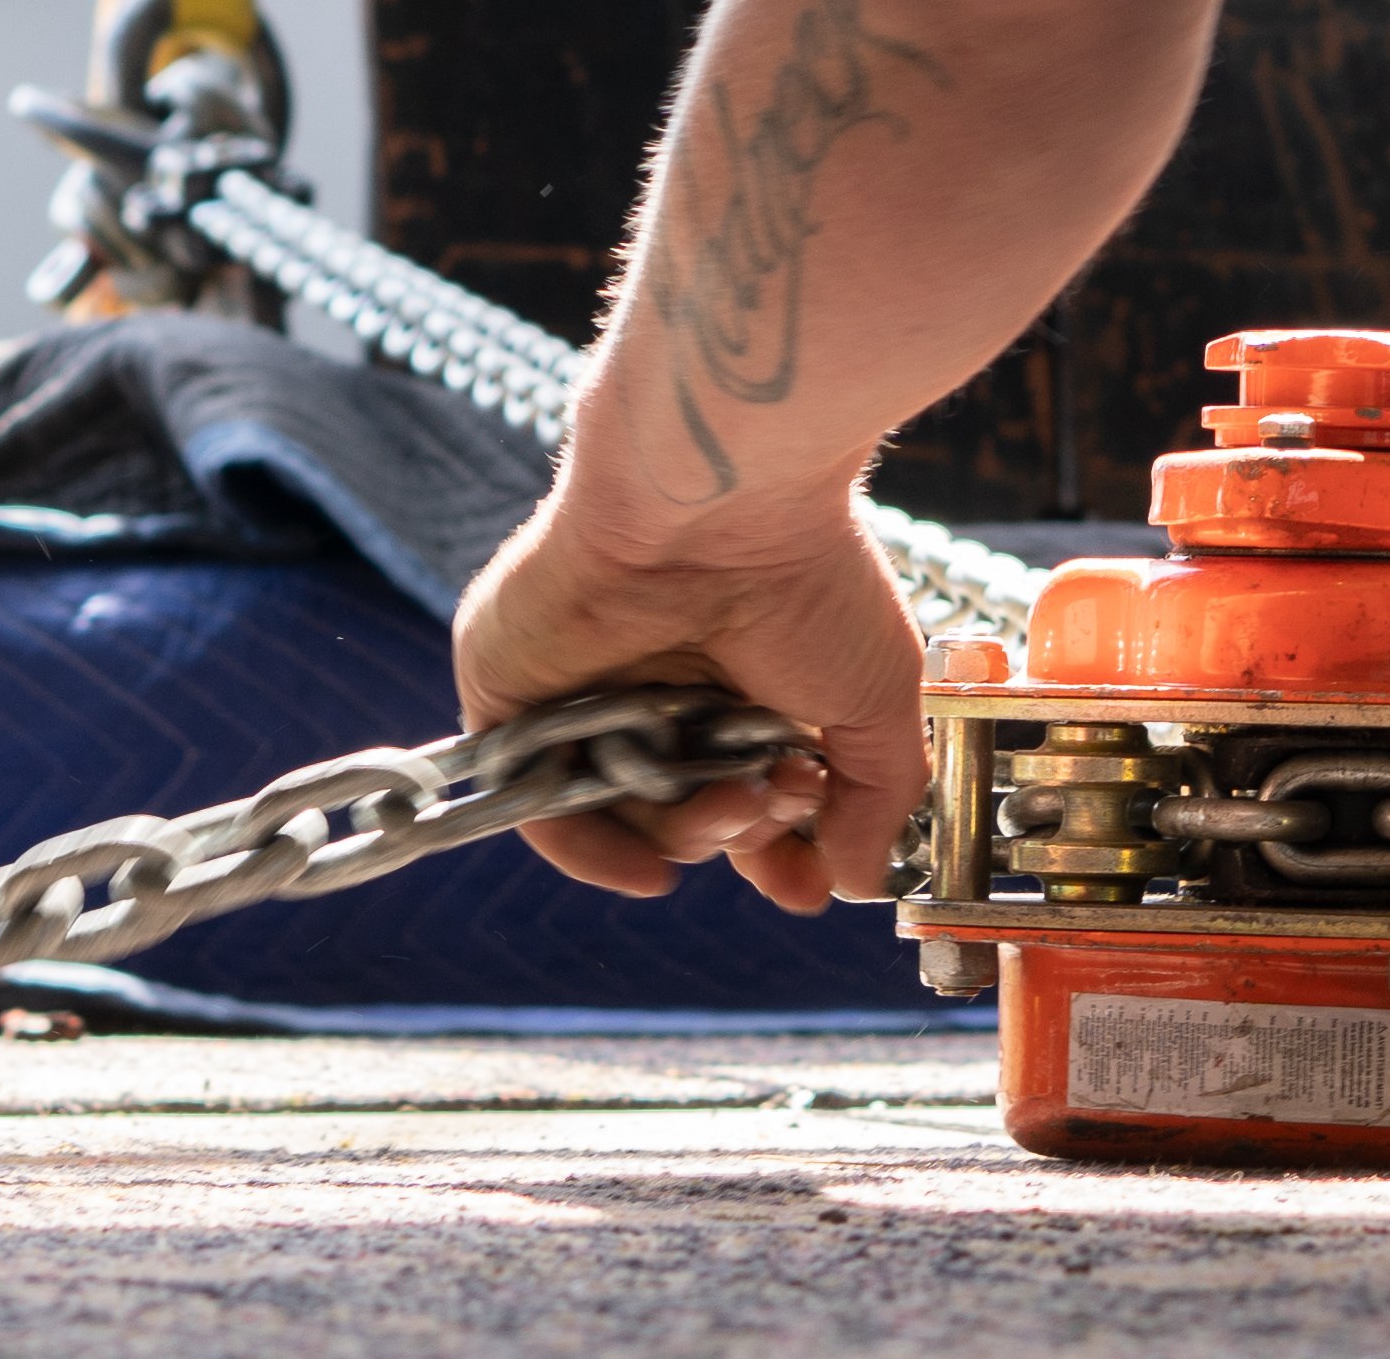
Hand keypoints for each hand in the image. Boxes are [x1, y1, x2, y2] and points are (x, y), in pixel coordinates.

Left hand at [448, 479, 930, 912]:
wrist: (716, 501)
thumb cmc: (809, 578)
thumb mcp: (876, 702)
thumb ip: (873, 799)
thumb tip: (854, 884)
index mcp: (740, 675)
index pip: (744, 789)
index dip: (774, 850)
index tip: (804, 888)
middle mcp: (661, 683)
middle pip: (685, 809)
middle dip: (740, 831)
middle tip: (779, 801)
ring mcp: (586, 688)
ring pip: (622, 811)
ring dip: (688, 834)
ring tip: (736, 800)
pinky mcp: (513, 691)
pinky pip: (540, 801)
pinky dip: (591, 849)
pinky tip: (650, 870)